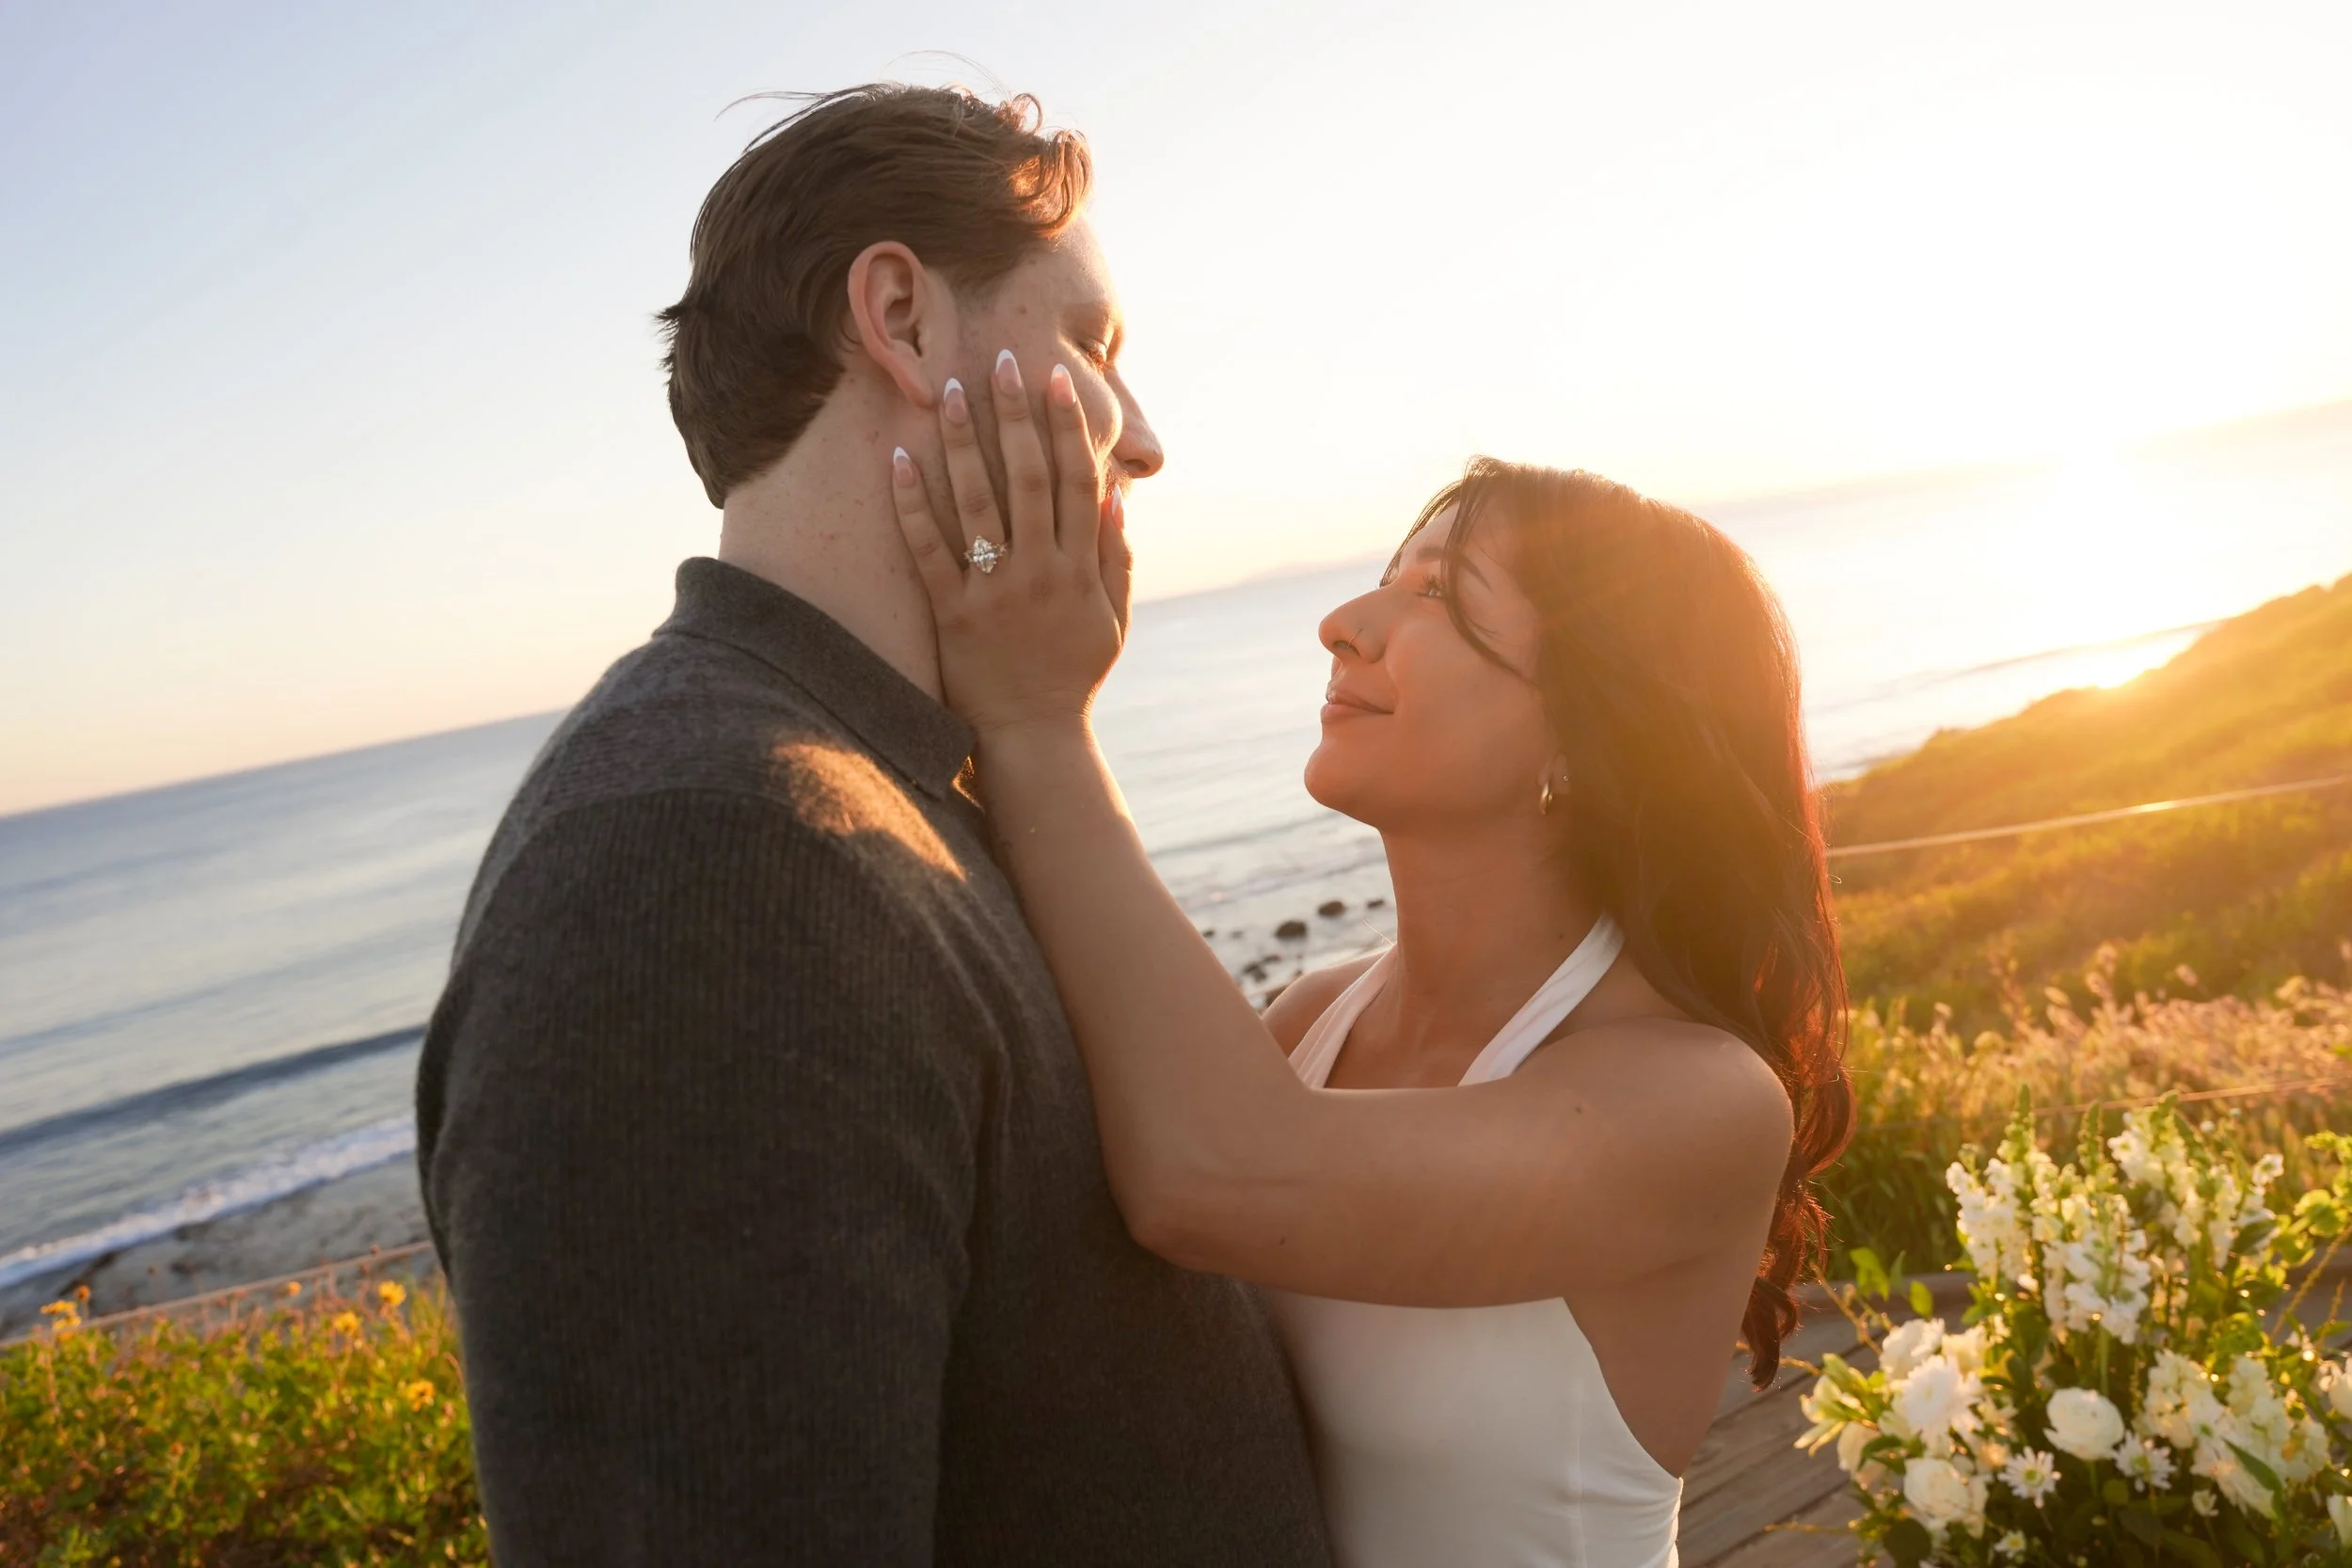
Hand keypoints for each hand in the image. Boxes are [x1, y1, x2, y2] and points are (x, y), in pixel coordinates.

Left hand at [891, 351, 1130, 735]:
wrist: (1033, 736)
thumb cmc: (1075, 673)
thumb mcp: (1112, 616)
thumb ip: (1115, 554)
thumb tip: (1113, 490)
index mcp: (1078, 569)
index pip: (1074, 480)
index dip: (1066, 426)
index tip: (1056, 380)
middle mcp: (1038, 573)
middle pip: (1026, 477)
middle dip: (1014, 415)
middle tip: (1000, 360)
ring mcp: (993, 592)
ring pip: (977, 502)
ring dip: (962, 442)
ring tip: (948, 391)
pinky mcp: (952, 614)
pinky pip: (928, 549)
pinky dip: (913, 504)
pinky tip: (900, 459)